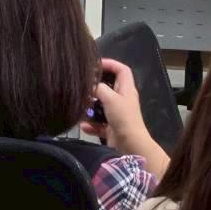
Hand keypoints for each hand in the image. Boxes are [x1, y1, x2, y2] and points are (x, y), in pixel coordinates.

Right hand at [80, 58, 169, 178]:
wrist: (130, 146)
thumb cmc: (124, 118)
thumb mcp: (110, 99)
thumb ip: (99, 88)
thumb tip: (89, 83)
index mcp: (126, 89)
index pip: (121, 70)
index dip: (110, 63)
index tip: (95, 63)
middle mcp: (122, 100)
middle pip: (109, 86)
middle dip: (96, 85)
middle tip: (83, 84)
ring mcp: (117, 114)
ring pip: (101, 105)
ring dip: (90, 106)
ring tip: (79, 106)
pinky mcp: (112, 127)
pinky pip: (98, 122)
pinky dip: (91, 124)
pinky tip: (83, 125)